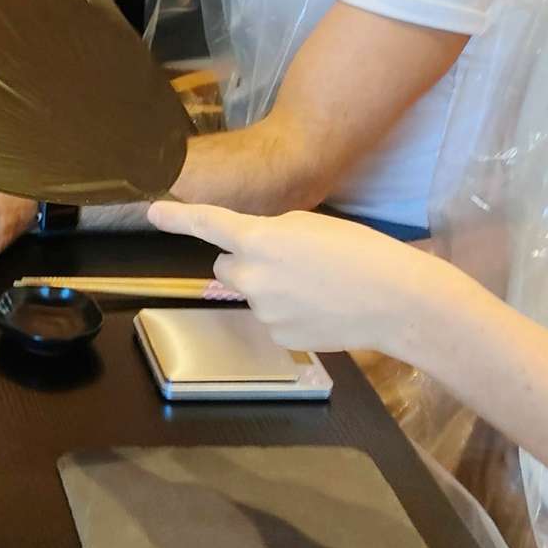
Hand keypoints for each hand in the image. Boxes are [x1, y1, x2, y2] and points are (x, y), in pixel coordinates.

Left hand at [145, 202, 487, 357]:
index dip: (177, 217)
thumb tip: (252, 249)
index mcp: (259, 239)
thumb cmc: (360, 253)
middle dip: (246, 260)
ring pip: (251, 292)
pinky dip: (287, 311)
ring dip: (271, 286)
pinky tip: (319, 307)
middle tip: (288, 259)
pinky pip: (270, 317)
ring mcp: (262, 310)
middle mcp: (251, 276)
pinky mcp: (276, 335)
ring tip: (316, 283)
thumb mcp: (309, 225)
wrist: (395, 300)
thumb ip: (270, 233)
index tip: (152, 212)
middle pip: (226, 264)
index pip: (208, 224)